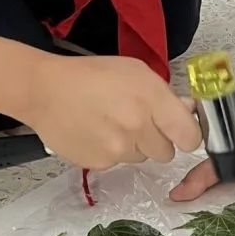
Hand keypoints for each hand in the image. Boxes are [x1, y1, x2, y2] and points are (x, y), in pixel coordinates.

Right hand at [27, 55, 201, 170]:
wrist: (44, 90)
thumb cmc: (90, 75)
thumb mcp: (134, 70)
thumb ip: (163, 93)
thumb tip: (187, 111)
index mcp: (151, 97)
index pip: (190, 136)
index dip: (187, 135)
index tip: (180, 132)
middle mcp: (138, 126)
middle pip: (167, 152)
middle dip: (156, 140)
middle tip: (136, 122)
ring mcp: (118, 148)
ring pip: (141, 158)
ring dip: (132, 145)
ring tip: (110, 122)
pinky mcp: (100, 164)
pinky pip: (117, 164)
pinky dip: (110, 152)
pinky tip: (96, 132)